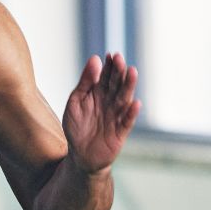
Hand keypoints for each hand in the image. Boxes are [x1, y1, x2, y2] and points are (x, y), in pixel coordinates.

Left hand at [62, 53, 141, 173]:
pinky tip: (135, 104)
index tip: (110, 54)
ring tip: (132, 72)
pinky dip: (131, 113)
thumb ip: (84, 83)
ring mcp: (116, 116)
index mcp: (98, 94)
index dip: (108, 66)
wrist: (80, 155)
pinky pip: (127, 122)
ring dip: (129, 86)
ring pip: (124, 99)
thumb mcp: (75, 103)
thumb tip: (94, 60)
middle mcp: (110, 103)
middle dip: (118, 72)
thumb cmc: (76, 127)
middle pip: (116, 85)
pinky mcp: (120, 132)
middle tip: (119, 58)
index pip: (105, 77)